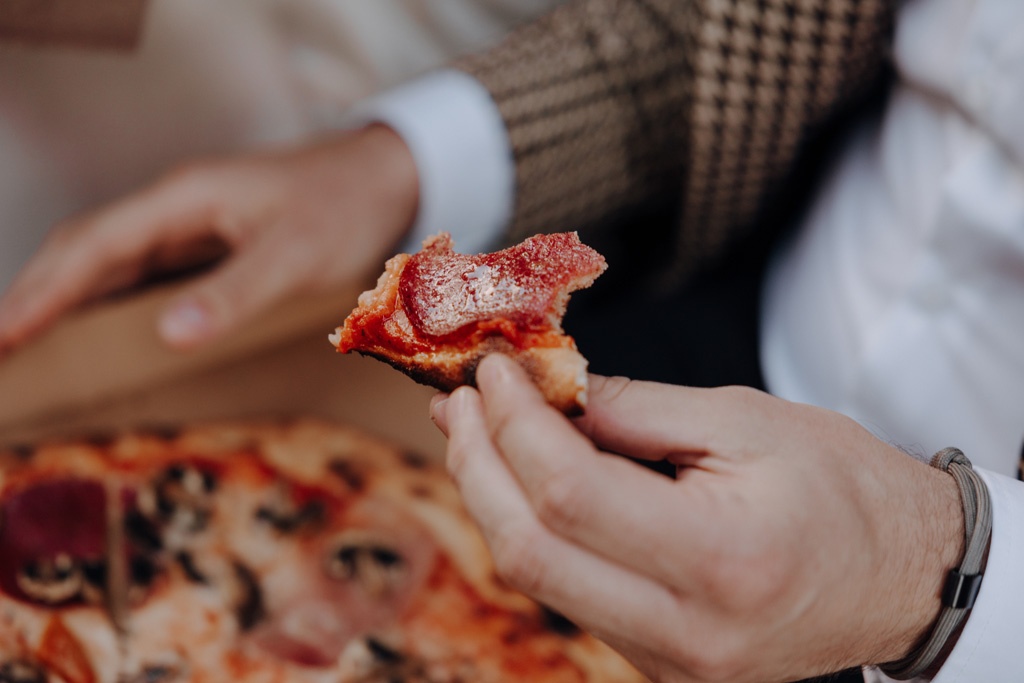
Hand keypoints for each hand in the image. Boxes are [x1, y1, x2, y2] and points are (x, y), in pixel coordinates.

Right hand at [0, 124, 418, 353]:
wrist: (387, 180)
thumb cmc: (344, 208)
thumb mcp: (295, 254)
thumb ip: (234, 291)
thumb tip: (169, 333)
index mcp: (185, 199)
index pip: (95, 245)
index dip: (44, 290)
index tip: (4, 333)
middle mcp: (177, 207)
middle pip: (87, 248)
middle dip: (38, 294)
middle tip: (2, 349)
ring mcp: (192, 223)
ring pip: (111, 260)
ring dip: (66, 297)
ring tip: (30, 342)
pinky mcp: (211, 241)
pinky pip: (144, 271)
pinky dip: (111, 299)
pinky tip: (102, 329)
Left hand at [430, 355, 963, 682]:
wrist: (903, 576)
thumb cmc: (841, 487)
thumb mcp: (745, 421)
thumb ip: (634, 409)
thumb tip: (544, 390)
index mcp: (720, 559)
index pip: (570, 494)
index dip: (515, 425)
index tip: (494, 371)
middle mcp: (687, 630)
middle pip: (529, 550)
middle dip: (477, 465)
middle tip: (459, 400)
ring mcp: (669, 661)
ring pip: (538, 578)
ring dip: (492, 497)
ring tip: (476, 430)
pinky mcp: (659, 663)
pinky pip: (569, 593)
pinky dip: (532, 530)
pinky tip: (520, 479)